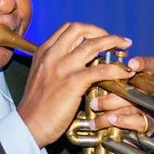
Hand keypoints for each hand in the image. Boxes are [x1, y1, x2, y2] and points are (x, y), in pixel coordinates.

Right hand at [17, 23, 137, 147]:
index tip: (100, 36)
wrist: (29, 125)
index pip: (68, 28)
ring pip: (93, 44)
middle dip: (102, 32)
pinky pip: (100, 70)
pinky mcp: (73, 82)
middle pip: (81, 29)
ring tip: (125, 47)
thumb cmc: (37, 107)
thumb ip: (55, 65)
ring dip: (113, 42)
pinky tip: (124, 73)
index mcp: (44, 52)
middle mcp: (52, 55)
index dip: (88, 29)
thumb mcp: (42, 76)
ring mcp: (63, 67)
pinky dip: (116, 69)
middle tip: (115, 40)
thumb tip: (77, 62)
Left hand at [89, 55, 153, 137]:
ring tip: (95, 110)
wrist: (107, 139)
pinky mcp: (148, 125)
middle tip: (96, 99)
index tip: (131, 64)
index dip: (143, 63)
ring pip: (134, 104)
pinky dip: (123, 120)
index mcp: (138, 80)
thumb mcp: (100, 91)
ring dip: (112, 107)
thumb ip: (101, 77)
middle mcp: (146, 93)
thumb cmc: (102, 110)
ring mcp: (149, 109)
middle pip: (138, 86)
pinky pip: (139, 121)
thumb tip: (90, 66)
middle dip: (116, 91)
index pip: (149, 66)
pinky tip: (112, 121)